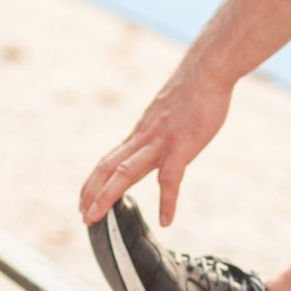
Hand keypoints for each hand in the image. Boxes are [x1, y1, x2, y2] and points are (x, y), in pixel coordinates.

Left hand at [78, 76, 230, 225]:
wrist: (207, 70)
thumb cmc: (194, 91)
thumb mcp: (169, 114)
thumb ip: (161, 130)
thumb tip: (161, 139)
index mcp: (142, 133)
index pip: (110, 160)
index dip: (94, 182)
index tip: (85, 200)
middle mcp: (145, 138)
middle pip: (109, 167)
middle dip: (92, 192)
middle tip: (83, 216)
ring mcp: (161, 141)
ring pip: (126, 171)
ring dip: (107, 195)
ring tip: (94, 218)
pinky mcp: (182, 145)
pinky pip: (170, 178)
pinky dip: (167, 201)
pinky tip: (167, 220)